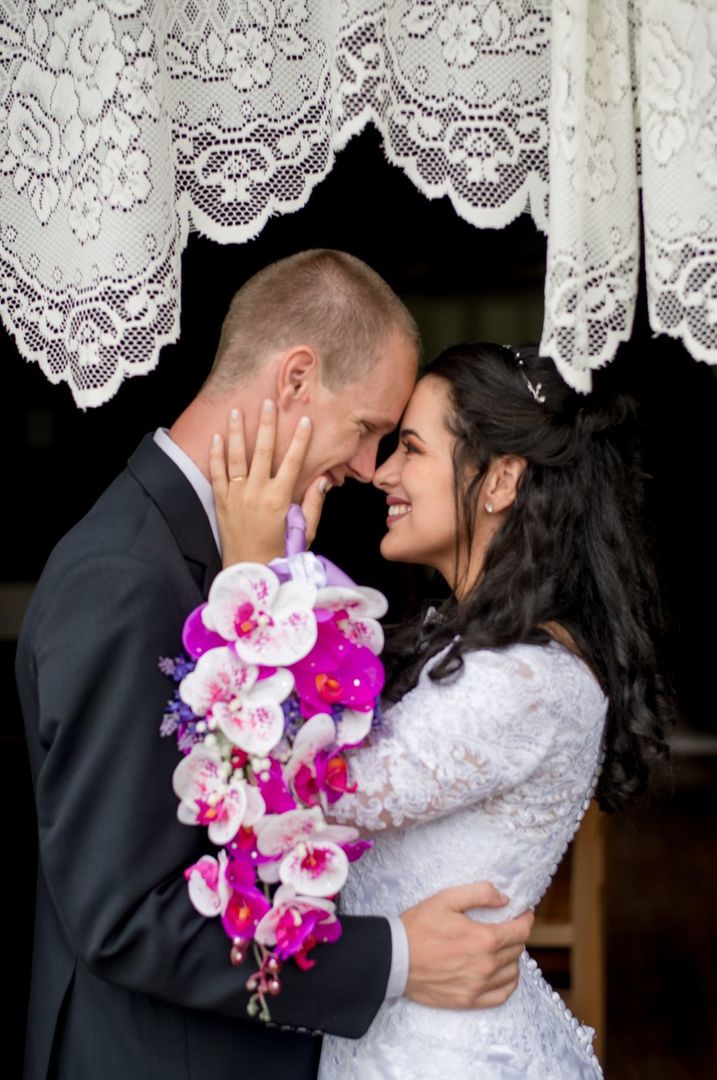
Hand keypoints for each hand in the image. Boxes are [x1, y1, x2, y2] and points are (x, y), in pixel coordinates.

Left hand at [210, 401, 329, 565]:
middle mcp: (256, 493)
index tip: (305, 420)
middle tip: (268, 402)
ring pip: (236, 457)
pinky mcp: (222, 502)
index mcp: (279, 500)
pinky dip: (216, 455)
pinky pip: (217, 474)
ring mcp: (236, 496)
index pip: (293, 462)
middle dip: (265, 425)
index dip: (300, 440)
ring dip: (236, 432)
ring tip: (236, 410)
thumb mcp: (305, 533)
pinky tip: (216, 438)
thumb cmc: (280, 555)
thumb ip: (314, 504)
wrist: (249, 574)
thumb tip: (325, 480)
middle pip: (261, 452)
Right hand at [401, 883, 533, 1008]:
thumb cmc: (419, 926)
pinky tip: (501, 973)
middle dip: (515, 935)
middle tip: (506, 926)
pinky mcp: (469, 1001)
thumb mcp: (447, 898)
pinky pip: (502, 995)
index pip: (521, 931)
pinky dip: (507, 983)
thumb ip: (480, 893)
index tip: (523, 913)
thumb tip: (505, 899)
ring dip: (512, 958)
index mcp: (485, 939)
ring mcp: (479, 986)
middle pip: (517, 950)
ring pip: (512, 972)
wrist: (395, 959)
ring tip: (501, 948)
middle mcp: (487, 965)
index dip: (526, 919)